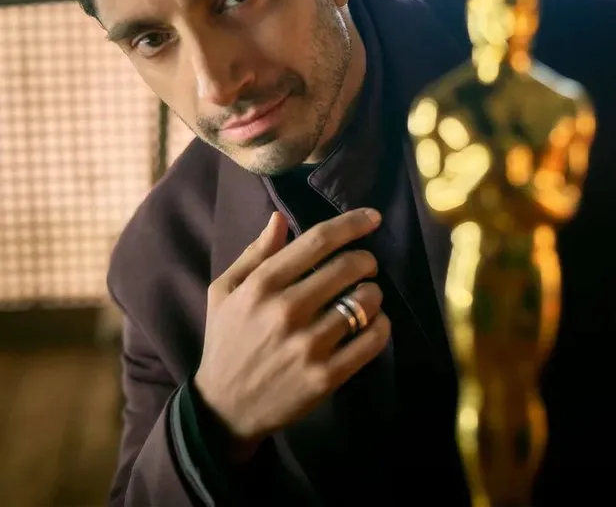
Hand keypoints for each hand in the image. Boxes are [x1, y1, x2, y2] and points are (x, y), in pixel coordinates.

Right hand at [193, 208, 389, 454]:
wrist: (224, 408)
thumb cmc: (226, 341)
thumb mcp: (224, 291)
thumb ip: (254, 254)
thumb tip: (279, 218)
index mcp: (262, 285)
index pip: (317, 241)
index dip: (351, 224)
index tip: (373, 217)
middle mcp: (286, 310)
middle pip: (347, 267)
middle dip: (366, 260)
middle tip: (367, 264)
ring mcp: (308, 345)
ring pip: (364, 302)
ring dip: (374, 292)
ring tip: (367, 295)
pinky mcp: (326, 377)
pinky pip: (371, 341)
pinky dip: (381, 325)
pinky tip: (374, 322)